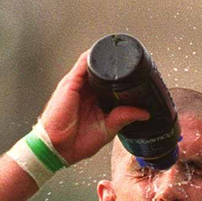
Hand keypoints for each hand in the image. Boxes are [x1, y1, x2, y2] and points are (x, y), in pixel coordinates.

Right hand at [38, 51, 150, 165]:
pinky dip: (95, 55)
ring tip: (123, 53)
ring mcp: (79, 85)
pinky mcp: (71, 82)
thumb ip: (124, 117)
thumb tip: (144, 113)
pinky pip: (84, 62)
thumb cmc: (75, 143)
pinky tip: (107, 52)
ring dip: (108, 57)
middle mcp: (87, 91)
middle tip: (134, 62)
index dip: (122, 79)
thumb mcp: (107, 129)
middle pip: (104, 71)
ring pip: (95, 63)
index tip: (138, 75)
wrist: (57, 148)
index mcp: (95, 102)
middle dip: (117, 66)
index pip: (110, 84)